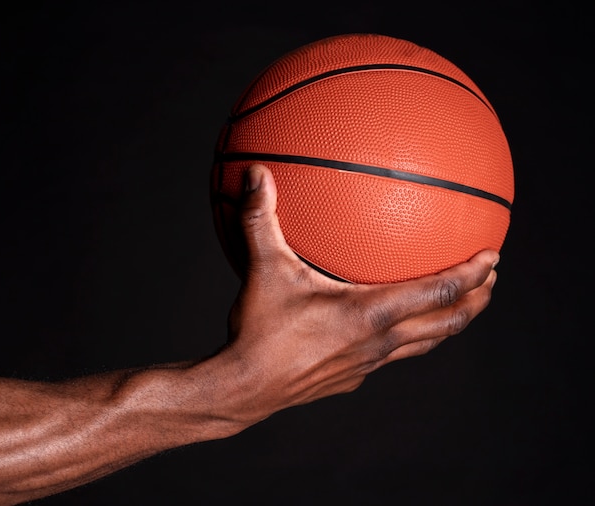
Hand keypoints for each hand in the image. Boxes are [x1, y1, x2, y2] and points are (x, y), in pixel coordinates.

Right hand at [213, 164, 498, 424]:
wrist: (245, 388)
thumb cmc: (259, 330)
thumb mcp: (262, 268)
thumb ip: (261, 218)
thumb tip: (257, 172)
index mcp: (369, 312)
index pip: (438, 293)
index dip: (471, 275)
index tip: (494, 257)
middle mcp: (379, 341)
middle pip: (446, 323)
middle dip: (476, 300)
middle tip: (492, 279)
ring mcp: (369, 364)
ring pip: (426, 343)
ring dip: (451, 322)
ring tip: (465, 306)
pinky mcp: (354, 377)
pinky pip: (396, 355)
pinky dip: (414, 337)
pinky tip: (397, 328)